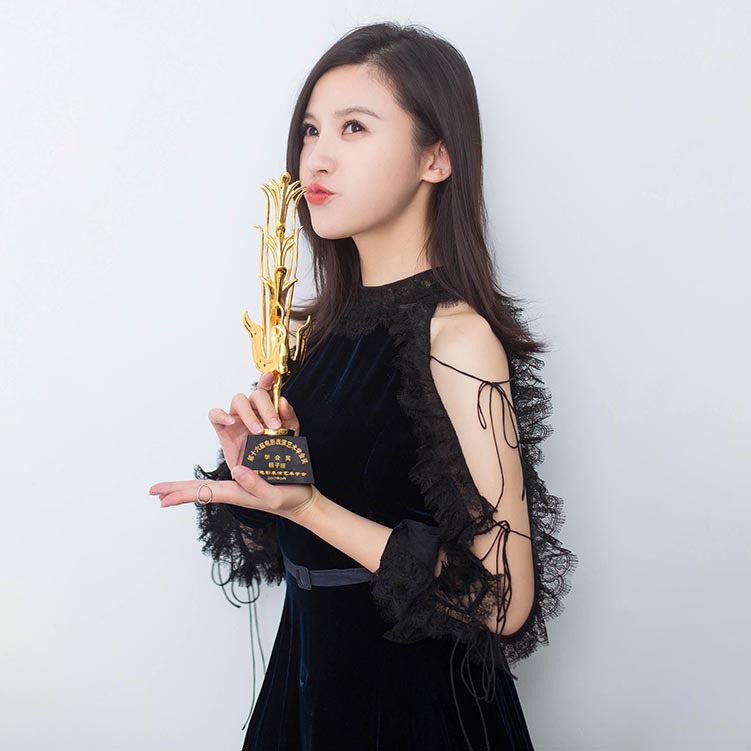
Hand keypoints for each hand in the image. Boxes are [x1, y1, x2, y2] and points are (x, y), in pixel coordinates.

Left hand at [149, 466, 320, 519]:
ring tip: (168, 489)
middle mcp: (234, 485)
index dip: (180, 494)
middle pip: (198, 489)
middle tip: (153, 492)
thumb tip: (236, 470)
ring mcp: (239, 480)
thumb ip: (256, 486)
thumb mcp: (274, 495)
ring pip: (207, 483)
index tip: (159, 499)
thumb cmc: (290, 500)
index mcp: (236, 491)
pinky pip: (222, 475)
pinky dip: (204, 480)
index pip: (203, 493)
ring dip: (187, 486)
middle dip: (176, 489)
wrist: (303, 502)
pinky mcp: (248, 474)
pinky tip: (197, 483)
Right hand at [208, 371, 299, 469]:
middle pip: (255, 394)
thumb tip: (283, 402)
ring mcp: (236, 417)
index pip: (267, 389)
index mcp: (267, 408)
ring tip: (258, 431)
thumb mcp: (289, 436)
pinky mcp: (224, 429)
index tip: (270, 377)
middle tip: (274, 425)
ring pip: (238, 400)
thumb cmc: (275, 453)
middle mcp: (252, 409)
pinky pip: (215, 414)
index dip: (267, 380)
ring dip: (249, 414)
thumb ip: (289, 419)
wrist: (264, 476)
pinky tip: (231, 422)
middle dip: (266, 407)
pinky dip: (221, 414)